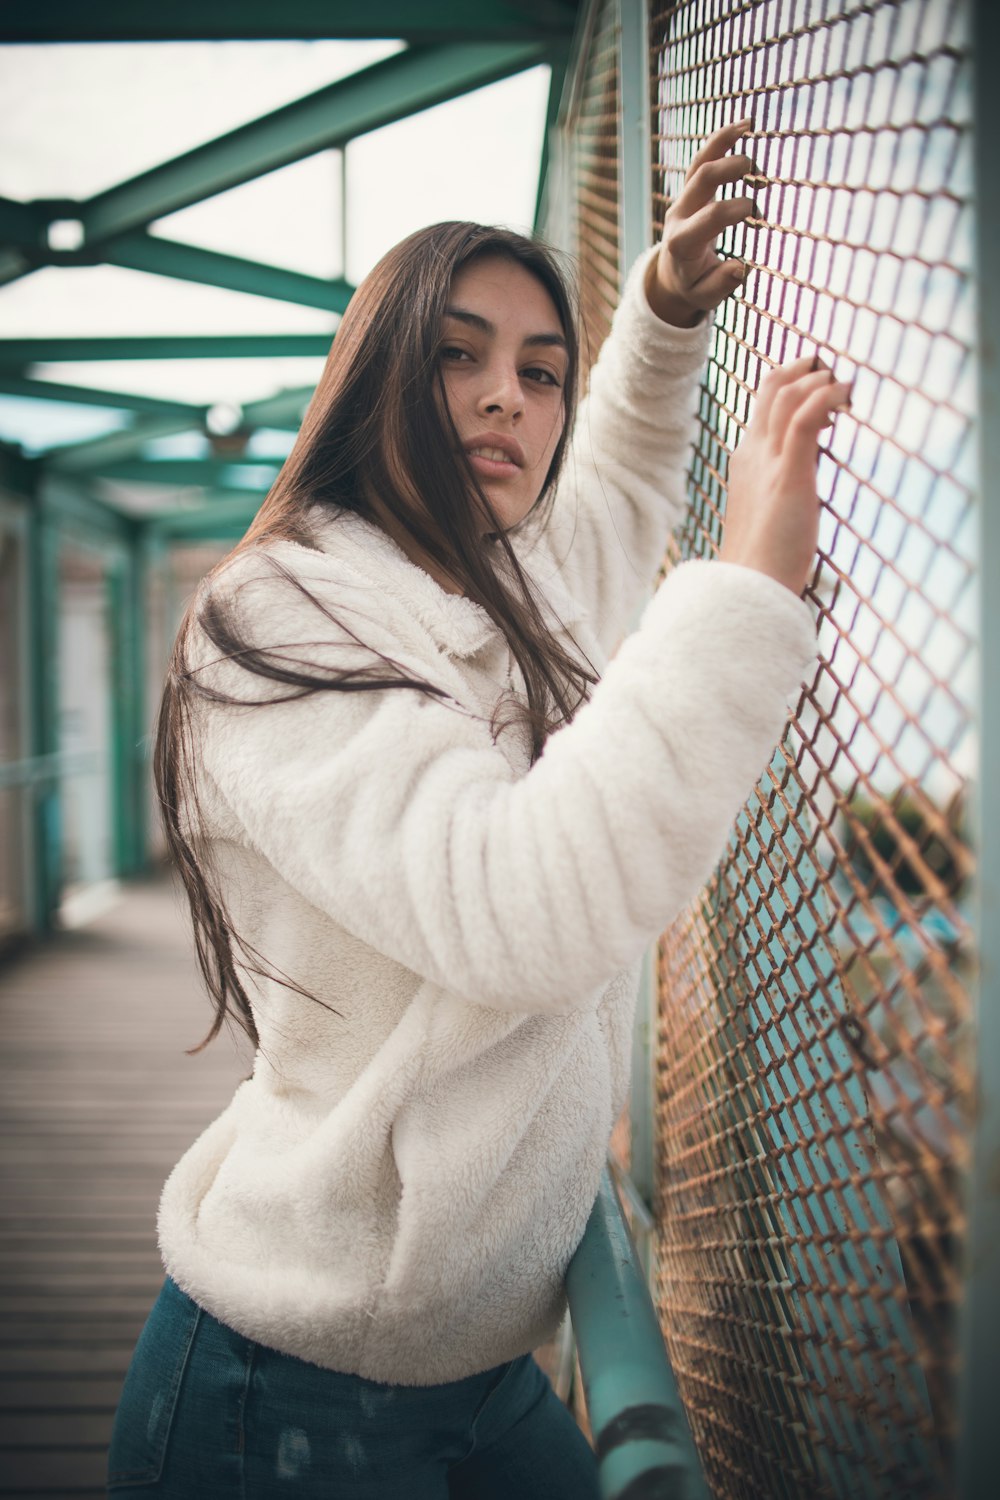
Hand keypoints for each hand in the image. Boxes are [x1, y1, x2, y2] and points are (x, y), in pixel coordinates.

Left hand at [646, 119, 758, 326]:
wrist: (672, 274)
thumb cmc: (693, 285)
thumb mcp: (704, 296)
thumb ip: (721, 284)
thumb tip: (741, 267)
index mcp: (682, 243)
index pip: (709, 218)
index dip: (734, 209)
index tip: (757, 211)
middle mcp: (679, 215)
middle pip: (702, 180)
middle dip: (729, 170)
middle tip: (758, 173)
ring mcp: (683, 198)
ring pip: (699, 162)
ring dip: (724, 142)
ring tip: (749, 125)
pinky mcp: (691, 189)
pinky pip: (703, 158)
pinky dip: (722, 140)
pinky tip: (744, 125)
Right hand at [720, 358, 851, 596]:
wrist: (749, 587)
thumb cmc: (761, 563)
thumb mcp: (771, 517)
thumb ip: (783, 493)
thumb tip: (797, 495)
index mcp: (746, 463)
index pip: (764, 406)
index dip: (790, 386)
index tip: (820, 387)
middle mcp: (753, 454)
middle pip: (770, 389)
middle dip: (802, 368)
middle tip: (829, 367)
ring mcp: (768, 462)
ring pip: (787, 395)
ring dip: (820, 381)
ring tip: (846, 385)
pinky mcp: (788, 475)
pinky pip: (804, 418)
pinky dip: (827, 396)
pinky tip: (847, 394)